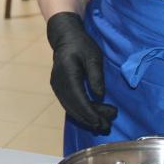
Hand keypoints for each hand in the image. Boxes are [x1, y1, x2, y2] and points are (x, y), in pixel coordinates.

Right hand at [46, 12, 117, 134]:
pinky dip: (80, 113)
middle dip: (90, 119)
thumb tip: (99, 95)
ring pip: (70, 108)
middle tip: (107, 126)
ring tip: (102, 124)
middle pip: (74, 106)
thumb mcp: (94, 56)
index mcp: (67, 73)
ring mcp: (56, 86)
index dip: (90, 112)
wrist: (65, 37)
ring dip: (85, 118)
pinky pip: (68, 104)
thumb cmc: (81, 45)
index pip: (78, 98)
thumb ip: (96, 75)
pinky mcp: (58, 88)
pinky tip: (92, 117)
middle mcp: (58, 82)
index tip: (102, 122)